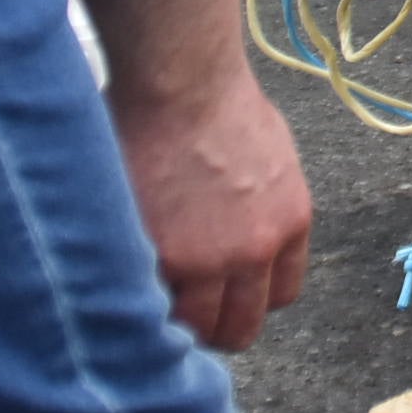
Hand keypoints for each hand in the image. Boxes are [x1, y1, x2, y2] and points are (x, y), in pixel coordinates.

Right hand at [79, 0, 313, 351]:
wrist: (182, 84)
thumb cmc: (219, 102)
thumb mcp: (272, 156)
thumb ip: (263, 206)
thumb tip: (242, 231)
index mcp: (289, 224)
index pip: (282, 295)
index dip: (249, 299)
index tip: (227, 296)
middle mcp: (254, 252)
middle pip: (240, 327)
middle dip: (214, 327)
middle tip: (184, 315)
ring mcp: (205, 262)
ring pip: (191, 328)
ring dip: (171, 321)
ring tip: (148, 301)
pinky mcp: (158, 260)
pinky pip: (149, 305)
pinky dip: (136, 301)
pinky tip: (122, 284)